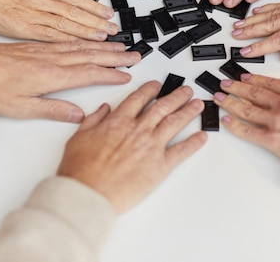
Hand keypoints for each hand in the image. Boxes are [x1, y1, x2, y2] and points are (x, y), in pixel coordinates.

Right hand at [0, 0, 119, 41]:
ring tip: (105, 36)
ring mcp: (34, 15)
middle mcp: (41, 0)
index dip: (94, 7)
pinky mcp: (25, 28)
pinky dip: (68, 40)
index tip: (108, 13)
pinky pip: (51, 36)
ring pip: (67, 23)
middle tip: (114, 28)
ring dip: (88, 31)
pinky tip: (80, 45)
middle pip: (76, 11)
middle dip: (97, 21)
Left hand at [0, 40, 140, 121]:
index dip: (111, 74)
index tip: (127, 75)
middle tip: (136, 54)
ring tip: (121, 45)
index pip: (89, 73)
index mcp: (50, 75)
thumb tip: (79, 116)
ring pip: (82, 46)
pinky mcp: (36, 46)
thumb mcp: (21, 108)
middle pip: (91, 55)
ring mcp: (44, 50)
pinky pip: (68, 41)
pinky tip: (90, 40)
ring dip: (104, 45)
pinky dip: (85, 40)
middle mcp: (50, 59)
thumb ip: (53, 110)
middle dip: (115, 55)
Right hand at [57, 81, 206, 211]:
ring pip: (175, 123)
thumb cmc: (81, 170)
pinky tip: (201, 137)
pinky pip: (182, 151)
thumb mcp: (79, 137)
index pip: (139, 98)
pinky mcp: (160, 166)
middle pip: (162, 106)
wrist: (89, 193)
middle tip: (186, 91)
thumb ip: (93, 120)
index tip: (156, 85)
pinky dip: (193, 143)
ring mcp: (151, 146)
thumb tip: (103, 109)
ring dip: (188, 112)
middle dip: (176, 96)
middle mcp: (138, 130)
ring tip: (197, 106)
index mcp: (119, 122)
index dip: (150, 89)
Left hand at [213, 74, 279, 165]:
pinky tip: (226, 120)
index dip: (253, 78)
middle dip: (236, 87)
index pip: (269, 82)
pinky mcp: (271, 139)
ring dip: (229, 102)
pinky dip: (234, 125)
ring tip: (219, 98)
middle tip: (225, 83)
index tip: (243, 76)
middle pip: (254, 92)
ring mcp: (276, 122)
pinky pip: (247, 131)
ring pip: (246, 109)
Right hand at [231, 0, 279, 60]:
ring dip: (254, 20)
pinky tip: (256, 11)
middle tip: (234, 36)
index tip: (246, 51)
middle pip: (269, 23)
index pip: (278, 38)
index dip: (260, 46)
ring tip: (239, 25)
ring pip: (271, 13)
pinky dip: (266, 8)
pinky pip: (279, 5)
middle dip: (250, 31)